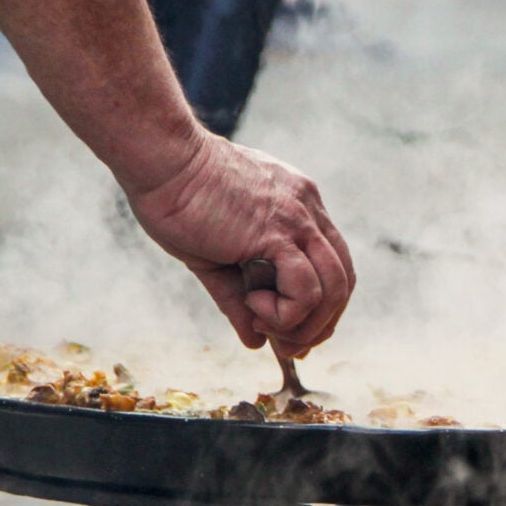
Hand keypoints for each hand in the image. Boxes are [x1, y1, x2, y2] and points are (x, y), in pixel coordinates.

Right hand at [122, 134, 354, 356]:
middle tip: (288, 346)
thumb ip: (238, 299)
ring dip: (305, 323)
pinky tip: (253, 306)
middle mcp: (308, 211)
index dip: (322, 305)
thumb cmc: (177, 200)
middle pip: (344, 280)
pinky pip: (306, 289)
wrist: (161, 160)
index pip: (334, 264)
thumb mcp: (214, 258)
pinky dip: (287, 312)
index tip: (294, 330)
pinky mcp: (277, 233)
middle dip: (322, 323)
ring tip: (265, 325)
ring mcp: (298, 219)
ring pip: (334, 288)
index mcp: (299, 207)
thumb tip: (255, 341)